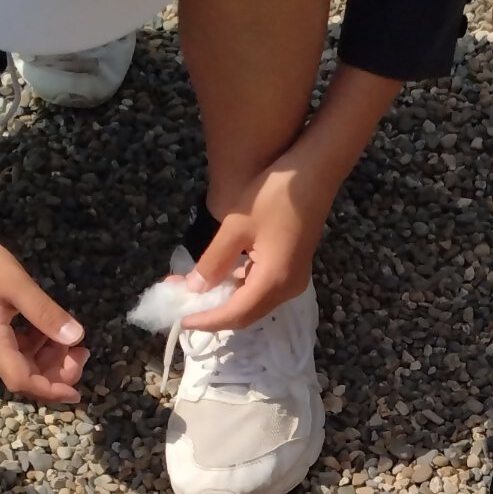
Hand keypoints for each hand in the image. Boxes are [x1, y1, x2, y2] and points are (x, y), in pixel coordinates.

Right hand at [0, 221, 85, 402]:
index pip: (22, 381)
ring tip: (72, 340)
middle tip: (82, 352)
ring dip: (48, 358)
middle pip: (24, 377)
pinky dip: (35, 345)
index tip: (77, 392)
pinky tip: (48, 329)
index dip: (51, 390)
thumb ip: (45, 313)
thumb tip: (76, 338)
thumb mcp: (16, 284)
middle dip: (56, 372)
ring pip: (20, 363)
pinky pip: (13, 350)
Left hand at [181, 149, 339, 329]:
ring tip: (191, 287)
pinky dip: (237, 287)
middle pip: (245, 314)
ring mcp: (292, 279)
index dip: (207, 320)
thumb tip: (194, 289)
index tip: (179, 321)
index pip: (235, 314)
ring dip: (223, 298)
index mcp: (274, 281)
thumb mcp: (236, 227)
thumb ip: (213, 262)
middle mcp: (287, 288)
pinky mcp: (291, 269)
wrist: (314, 172)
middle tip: (179, 300)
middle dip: (211, 310)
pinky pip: (261, 288)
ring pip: (253, 302)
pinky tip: (217, 275)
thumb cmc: (274, 195)